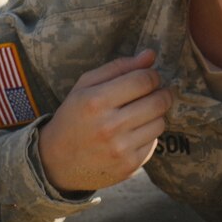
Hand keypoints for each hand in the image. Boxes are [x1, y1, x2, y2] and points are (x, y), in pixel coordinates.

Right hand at [38, 49, 172, 192]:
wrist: (58, 162)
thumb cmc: (73, 117)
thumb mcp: (85, 86)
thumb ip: (118, 67)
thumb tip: (150, 55)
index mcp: (96, 101)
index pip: (143, 81)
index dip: (152, 76)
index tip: (150, 77)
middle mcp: (109, 126)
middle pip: (158, 102)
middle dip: (162, 93)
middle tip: (156, 93)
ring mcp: (120, 149)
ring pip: (160, 123)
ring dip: (156, 115)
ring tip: (140, 114)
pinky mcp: (129, 166)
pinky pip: (154, 143)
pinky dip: (148, 135)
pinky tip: (132, 133)